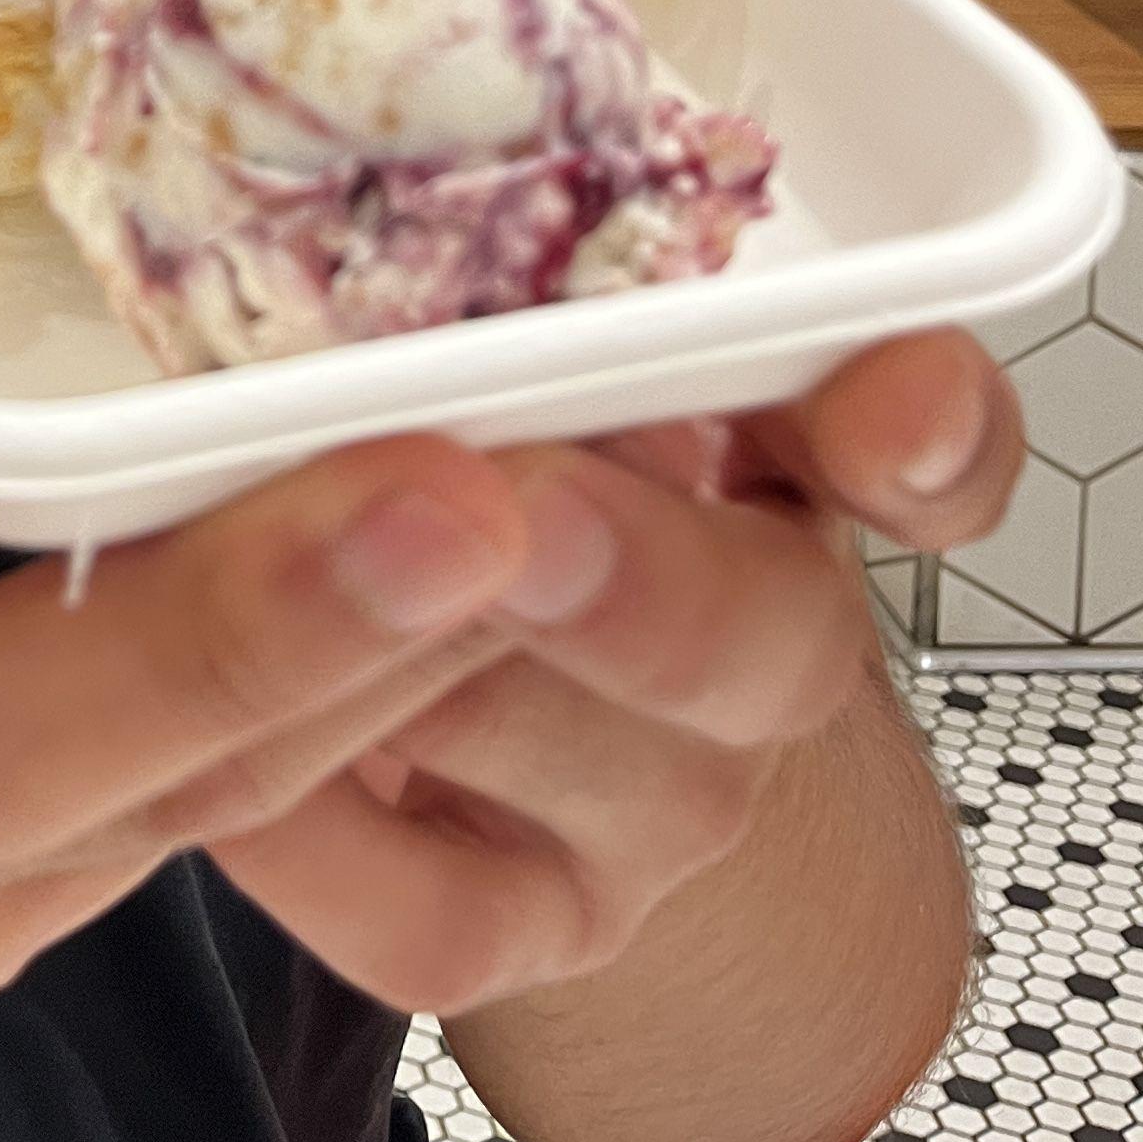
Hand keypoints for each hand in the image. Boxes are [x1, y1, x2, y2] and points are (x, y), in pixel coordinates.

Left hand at [194, 335, 1025, 1020]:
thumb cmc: (410, 416)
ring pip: (596, 776)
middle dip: (639, 577)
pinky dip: (319, 841)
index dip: (924, 426)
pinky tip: (218, 768)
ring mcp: (670, 797)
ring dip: (427, 682)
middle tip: (518, 509)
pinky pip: (444, 920)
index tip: (888, 402)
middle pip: (777, 637)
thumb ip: (474, 277)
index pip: (918, 434)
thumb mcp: (452, 314)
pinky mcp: (543, 923)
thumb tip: (390, 218)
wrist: (372, 644)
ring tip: (277, 594)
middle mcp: (755, 626)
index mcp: (765, 432)